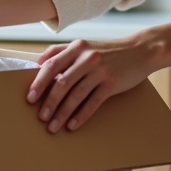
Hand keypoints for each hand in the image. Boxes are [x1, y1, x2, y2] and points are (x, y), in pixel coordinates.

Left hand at [27, 37, 152, 132]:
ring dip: (62, 113)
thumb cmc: (109, 50)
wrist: (141, 49)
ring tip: (53, 126)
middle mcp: (87, 57)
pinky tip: (72, 125)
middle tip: (40, 117)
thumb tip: (38, 63)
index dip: (38, 82)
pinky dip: (81, 115)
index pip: (51, 65)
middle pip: (61, 82)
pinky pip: (92, 102)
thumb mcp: (85, 45)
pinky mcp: (112, 83)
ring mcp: (100, 70)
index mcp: (77, 47)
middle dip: (49, 102)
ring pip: (75, 95)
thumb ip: (62, 51)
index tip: (29, 97)